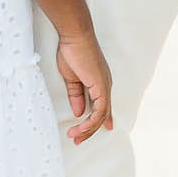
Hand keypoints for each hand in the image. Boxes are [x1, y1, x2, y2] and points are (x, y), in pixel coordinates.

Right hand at [57, 17, 113, 143]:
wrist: (75, 36)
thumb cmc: (72, 51)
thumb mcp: (71, 79)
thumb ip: (76, 95)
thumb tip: (78, 112)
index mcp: (99, 82)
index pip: (103, 105)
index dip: (103, 119)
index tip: (105, 129)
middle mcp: (105, 85)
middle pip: (102, 114)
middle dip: (90, 130)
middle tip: (78, 140)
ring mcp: (104, 86)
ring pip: (101, 115)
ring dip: (88, 128)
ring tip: (75, 136)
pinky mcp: (101, 86)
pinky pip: (99, 110)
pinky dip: (91, 121)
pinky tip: (81, 126)